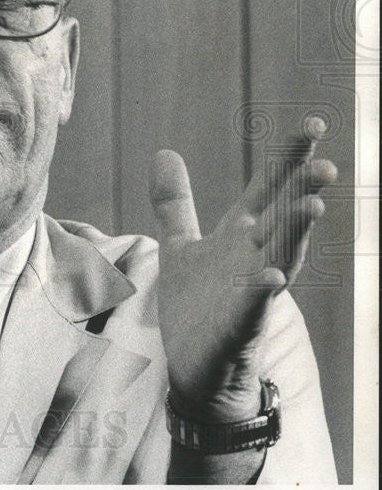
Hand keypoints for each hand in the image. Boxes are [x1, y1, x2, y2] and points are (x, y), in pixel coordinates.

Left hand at [149, 117, 336, 422]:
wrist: (195, 365)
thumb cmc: (197, 304)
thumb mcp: (180, 244)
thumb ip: (174, 201)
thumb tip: (163, 152)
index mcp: (241, 235)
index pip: (270, 189)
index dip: (289, 158)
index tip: (313, 124)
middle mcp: (253, 257)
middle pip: (284, 219)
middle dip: (304, 193)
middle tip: (325, 166)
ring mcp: (250, 291)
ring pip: (280, 257)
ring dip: (295, 234)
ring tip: (313, 207)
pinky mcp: (238, 325)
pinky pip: (254, 306)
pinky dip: (263, 290)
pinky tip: (271, 278)